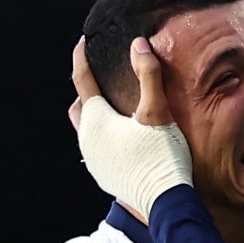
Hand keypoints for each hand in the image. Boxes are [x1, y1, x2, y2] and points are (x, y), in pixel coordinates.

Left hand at [70, 36, 192, 219]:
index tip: (84, 41)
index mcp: (95, 120)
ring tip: (114, 106)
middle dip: (86, 88)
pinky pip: (97, 148)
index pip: (82, 79)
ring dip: (95, 114)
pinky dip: (104, 135)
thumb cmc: (161, 155)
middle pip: (79, 105)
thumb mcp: (158, 112)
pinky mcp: (103, 175)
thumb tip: (138, 45)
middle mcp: (87, 139)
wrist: (164, 201)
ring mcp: (93, 160)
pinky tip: (123, 136)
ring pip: (86, 128)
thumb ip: (149, 76)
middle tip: (100, 75)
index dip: (82, 57)